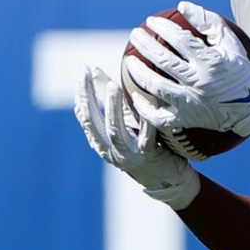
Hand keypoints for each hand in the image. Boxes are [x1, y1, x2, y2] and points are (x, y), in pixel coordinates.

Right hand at [73, 65, 199, 211]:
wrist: (168, 179)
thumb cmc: (143, 146)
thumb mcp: (124, 122)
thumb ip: (109, 99)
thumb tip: (94, 70)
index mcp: (100, 142)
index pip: (84, 115)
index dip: (81, 93)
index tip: (82, 71)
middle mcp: (110, 150)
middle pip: (93, 121)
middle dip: (88, 95)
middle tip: (87, 73)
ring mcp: (129, 154)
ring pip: (115, 130)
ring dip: (112, 108)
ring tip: (112, 86)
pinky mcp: (148, 155)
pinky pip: (146, 136)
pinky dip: (145, 118)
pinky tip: (144, 101)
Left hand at [121, 1, 249, 139]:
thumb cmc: (239, 71)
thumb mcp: (230, 43)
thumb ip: (208, 22)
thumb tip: (182, 5)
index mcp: (210, 61)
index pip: (180, 39)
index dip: (162, 28)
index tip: (151, 22)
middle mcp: (199, 82)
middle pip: (163, 60)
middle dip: (145, 44)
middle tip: (135, 35)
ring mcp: (191, 103)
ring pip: (157, 86)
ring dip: (138, 71)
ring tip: (129, 60)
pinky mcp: (187, 120)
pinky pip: (160, 117)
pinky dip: (145, 108)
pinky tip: (136, 97)